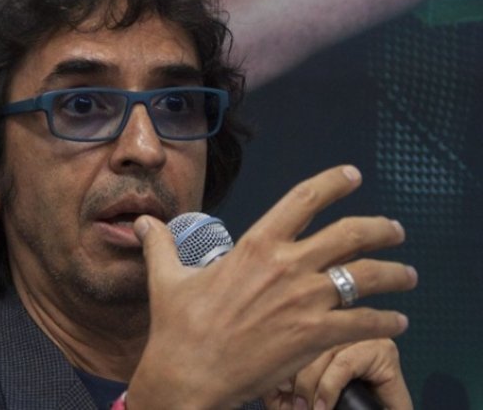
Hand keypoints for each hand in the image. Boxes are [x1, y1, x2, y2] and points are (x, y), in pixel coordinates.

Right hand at [127, 165, 417, 408]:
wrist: (189, 374)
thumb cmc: (178, 326)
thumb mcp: (166, 277)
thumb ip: (160, 244)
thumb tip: (142, 222)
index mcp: (256, 245)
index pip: (304, 199)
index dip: (334, 183)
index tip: (353, 176)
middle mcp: (287, 266)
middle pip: (350, 234)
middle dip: (381, 229)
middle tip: (394, 230)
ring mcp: (304, 301)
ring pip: (366, 277)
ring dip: (394, 274)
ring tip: (407, 276)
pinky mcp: (314, 336)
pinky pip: (364, 323)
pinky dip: (387, 321)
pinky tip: (397, 321)